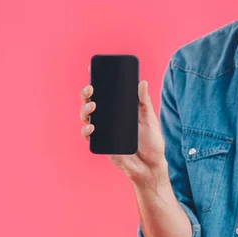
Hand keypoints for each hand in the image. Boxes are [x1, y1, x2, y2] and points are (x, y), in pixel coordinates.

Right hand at [80, 64, 166, 182]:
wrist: (151, 166)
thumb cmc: (152, 143)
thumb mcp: (149, 120)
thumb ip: (144, 102)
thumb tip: (142, 82)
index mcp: (119, 110)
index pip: (105, 94)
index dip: (97, 82)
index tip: (92, 69)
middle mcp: (109, 119)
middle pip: (91, 103)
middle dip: (86, 94)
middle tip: (91, 89)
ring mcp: (104, 131)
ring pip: (86, 117)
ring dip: (85, 110)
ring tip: (93, 106)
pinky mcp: (102, 145)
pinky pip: (89, 136)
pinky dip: (87, 130)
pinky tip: (92, 126)